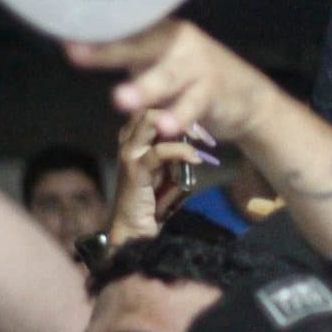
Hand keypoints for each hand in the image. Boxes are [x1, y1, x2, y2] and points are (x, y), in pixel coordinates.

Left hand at [66, 20, 278, 144]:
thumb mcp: (159, 61)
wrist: (246, 95)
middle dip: (108, 51)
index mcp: (158, 30)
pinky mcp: (212, 90)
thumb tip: (76, 48)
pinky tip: (166, 127)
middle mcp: (177, 40)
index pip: (122, 28)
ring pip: (166, 77)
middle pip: (139, 44)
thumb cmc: (190, 77)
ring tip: (121, 100)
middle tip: (76, 54)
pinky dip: (179, 116)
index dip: (94, 32)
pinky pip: (192, 105)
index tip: (62, 36)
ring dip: (144, 88)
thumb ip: (128, 55)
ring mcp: (196, 64)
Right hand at [107, 108, 213, 244]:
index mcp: (134, 135)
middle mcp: (128, 138)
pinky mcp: (135, 170)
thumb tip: (196, 134)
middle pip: (150, 105)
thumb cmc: (152, 197)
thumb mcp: (167, 166)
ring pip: (151, 119)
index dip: (176, 103)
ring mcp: (129, 152)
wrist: (132, 228)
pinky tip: (195, 157)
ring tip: (201, 137)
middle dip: (178, 107)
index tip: (201, 114)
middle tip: (203, 125)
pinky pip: (159, 150)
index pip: (153, 105)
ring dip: (181, 125)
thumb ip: (175, 148)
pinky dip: (181, 151)